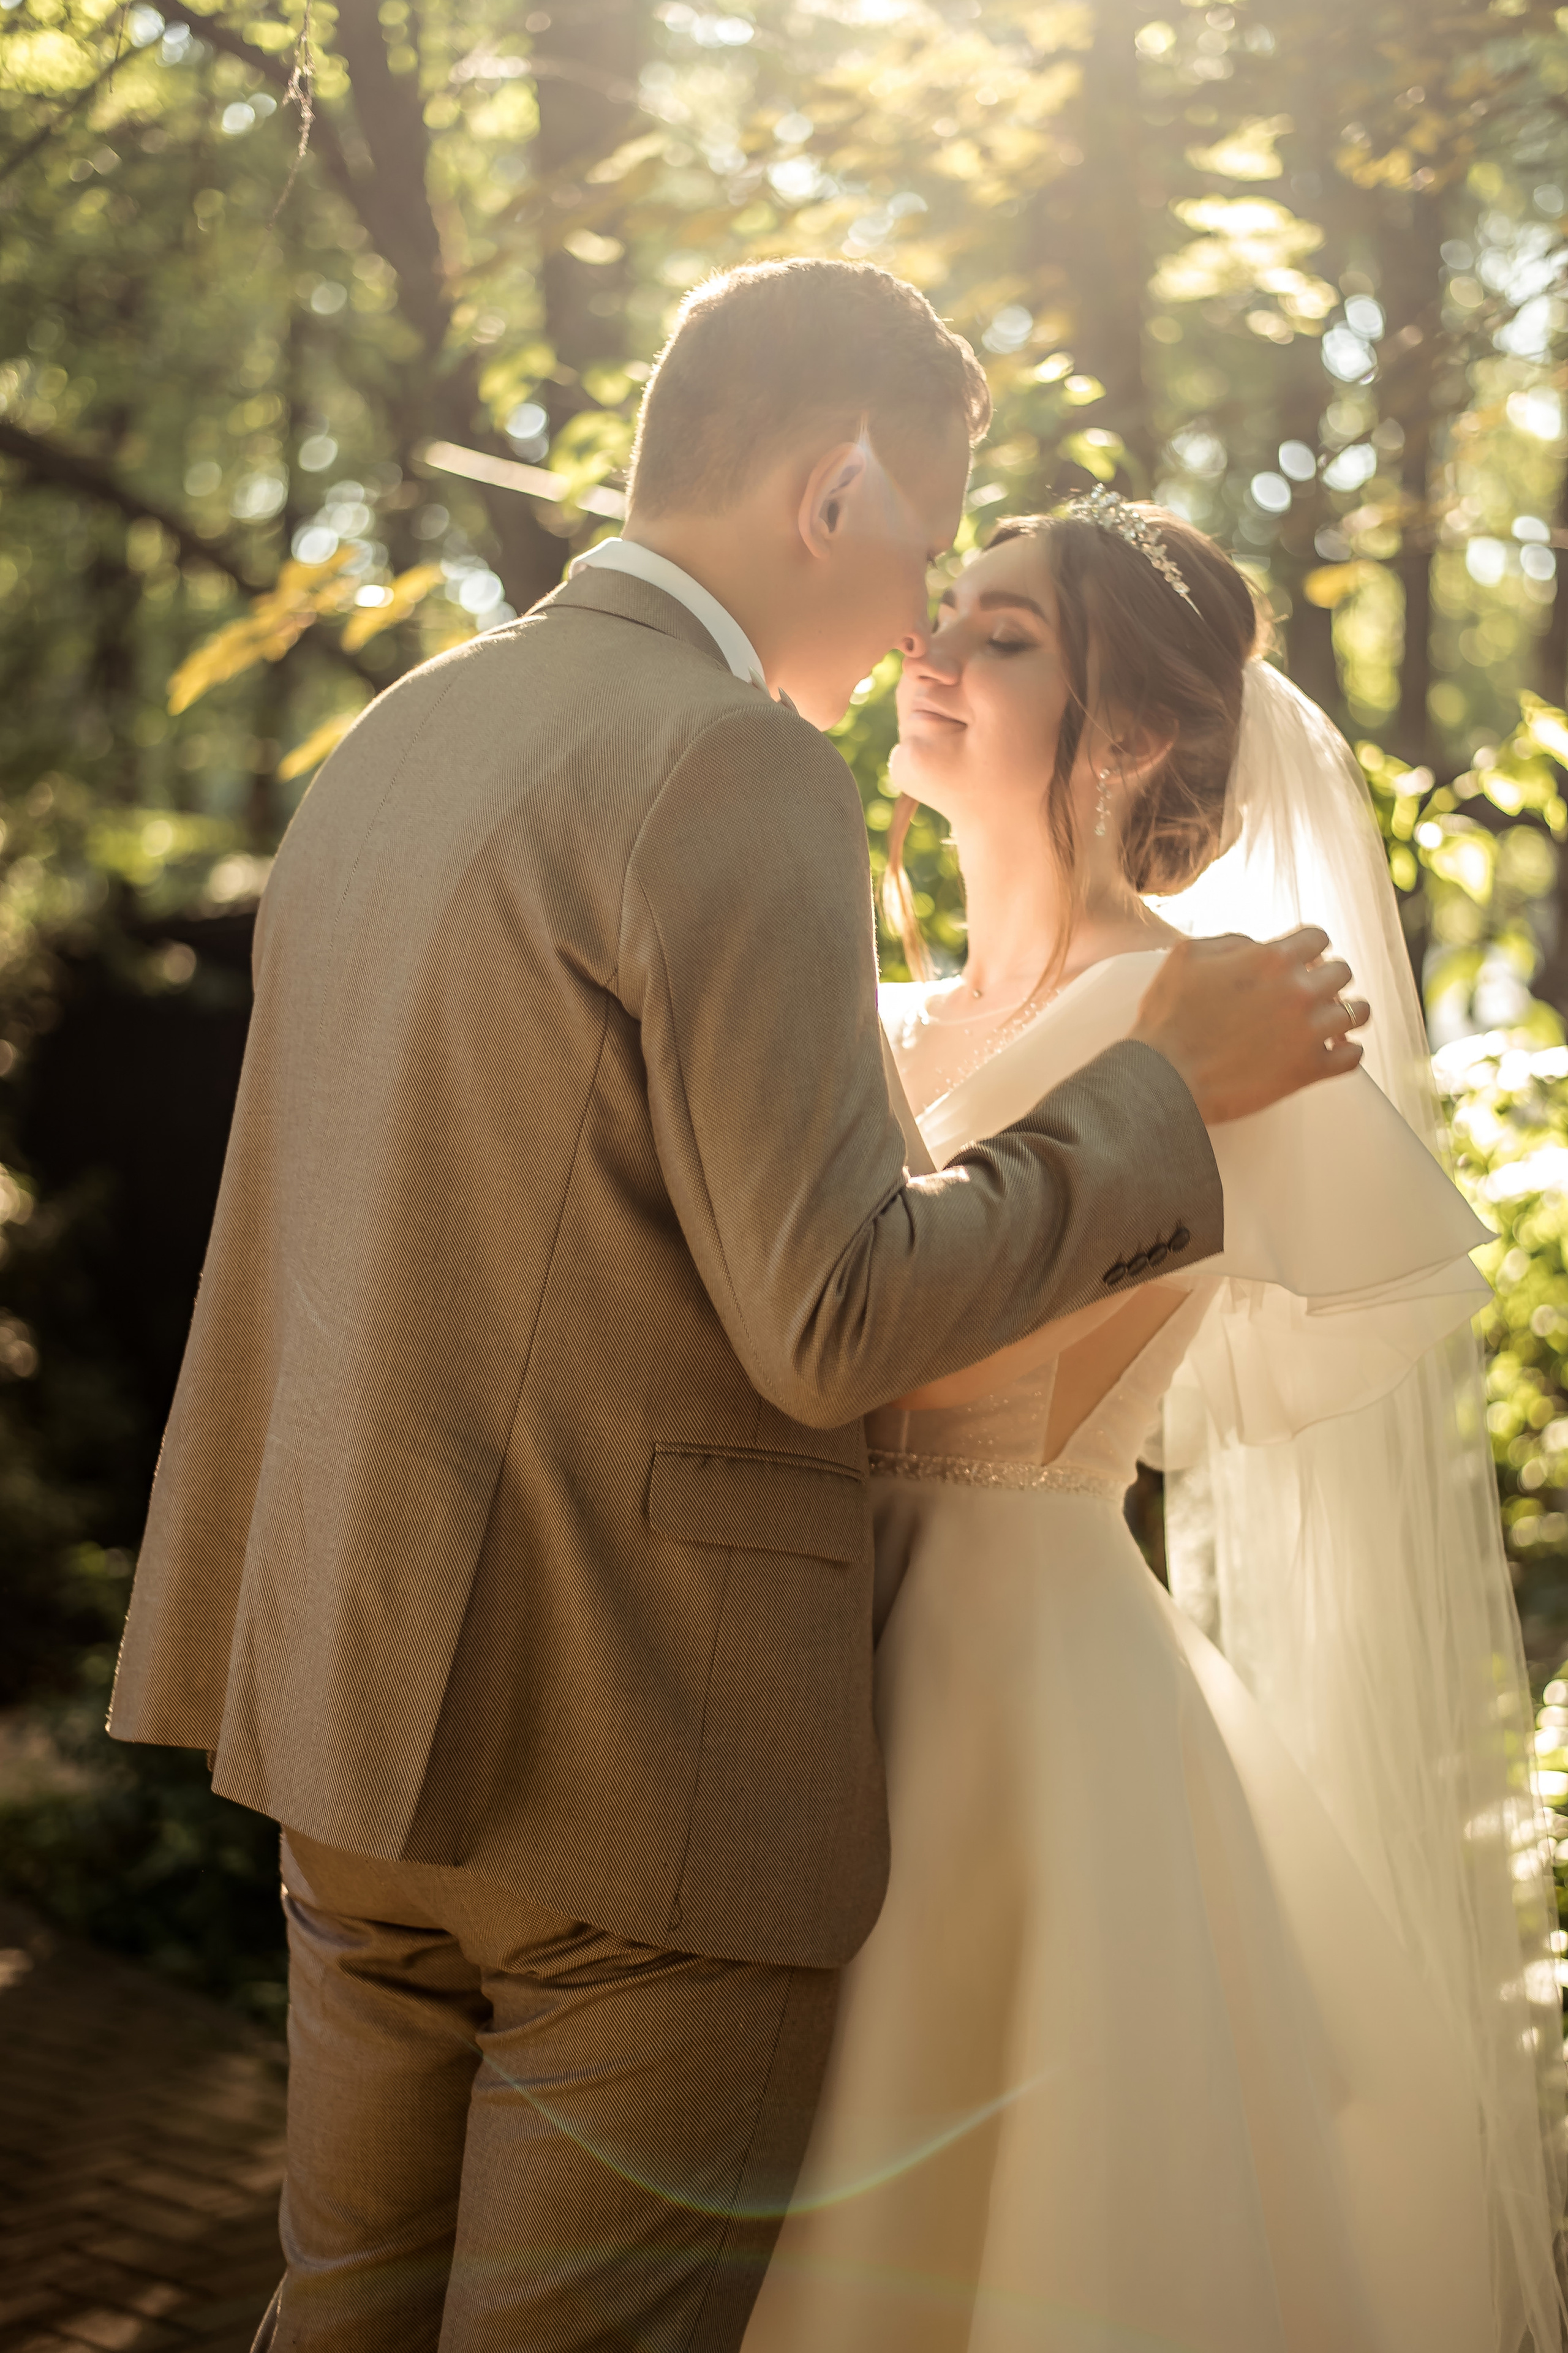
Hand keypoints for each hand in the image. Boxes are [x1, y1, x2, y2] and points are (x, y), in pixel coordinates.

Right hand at [1129, 928, 1367, 1125]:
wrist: (1163, 1079)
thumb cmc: (1168, 1018)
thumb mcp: (1186, 957)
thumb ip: (1231, 942)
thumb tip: (1259, 946)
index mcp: (1271, 960)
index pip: (1318, 938)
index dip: (1309, 948)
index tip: (1304, 960)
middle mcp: (1299, 991)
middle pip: (1342, 972)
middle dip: (1326, 978)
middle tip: (1310, 993)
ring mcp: (1309, 1032)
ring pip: (1357, 1013)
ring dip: (1344, 1014)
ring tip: (1328, 1022)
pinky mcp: (1309, 1071)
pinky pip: (1353, 1057)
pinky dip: (1347, 1053)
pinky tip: (1332, 1052)